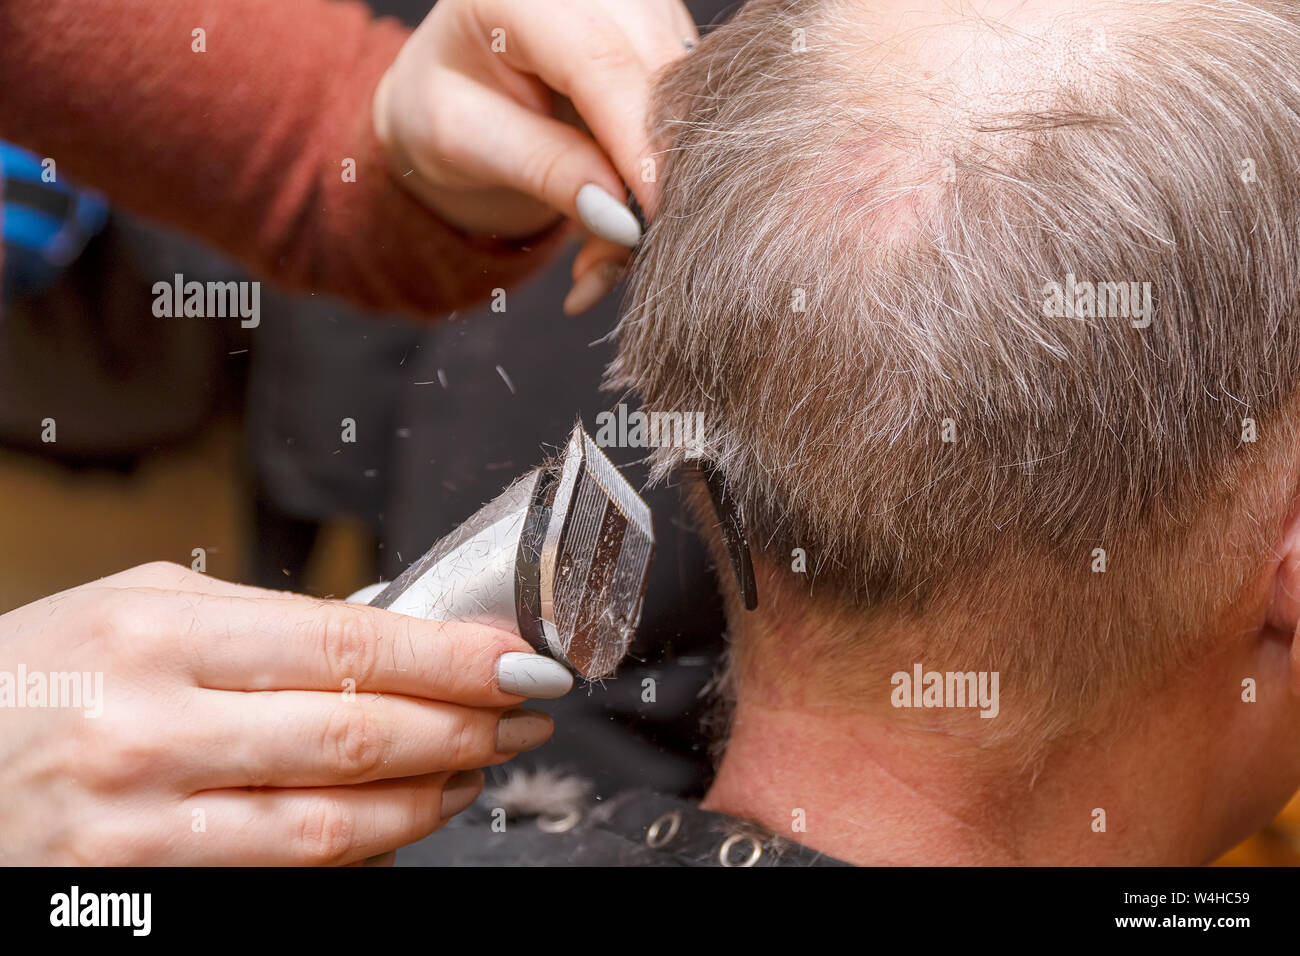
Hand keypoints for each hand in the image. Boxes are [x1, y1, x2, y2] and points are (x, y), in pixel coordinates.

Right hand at [0, 562, 573, 864]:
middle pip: (358, 735)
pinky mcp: (141, 893)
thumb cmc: (33, 678)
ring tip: (475, 767)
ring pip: (333, 823)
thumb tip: (387, 631)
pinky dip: (363, 850)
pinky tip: (400, 819)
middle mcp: (150, 731)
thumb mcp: (133, 608)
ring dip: (428, 795)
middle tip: (523, 712)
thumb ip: (258, 618)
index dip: (452, 658)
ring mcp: (142, 827)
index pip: (347, 646)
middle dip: (464, 725)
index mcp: (157, 635)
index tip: (519, 660)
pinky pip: (286, 874)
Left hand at [373, 0, 697, 313]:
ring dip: (662, 177)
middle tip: (629, 251)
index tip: (651, 218)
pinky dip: (666, 167)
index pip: (599, 61)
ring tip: (611, 243)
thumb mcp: (466, 143)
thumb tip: (621, 215)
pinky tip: (627, 209)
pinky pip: (690, 106)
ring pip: (686, 94)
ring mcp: (637, 2)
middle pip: (657, 73)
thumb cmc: (445, 106)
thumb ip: (543, 169)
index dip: (635, 143)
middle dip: (655, 170)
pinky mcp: (666, 33)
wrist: (455, 84)